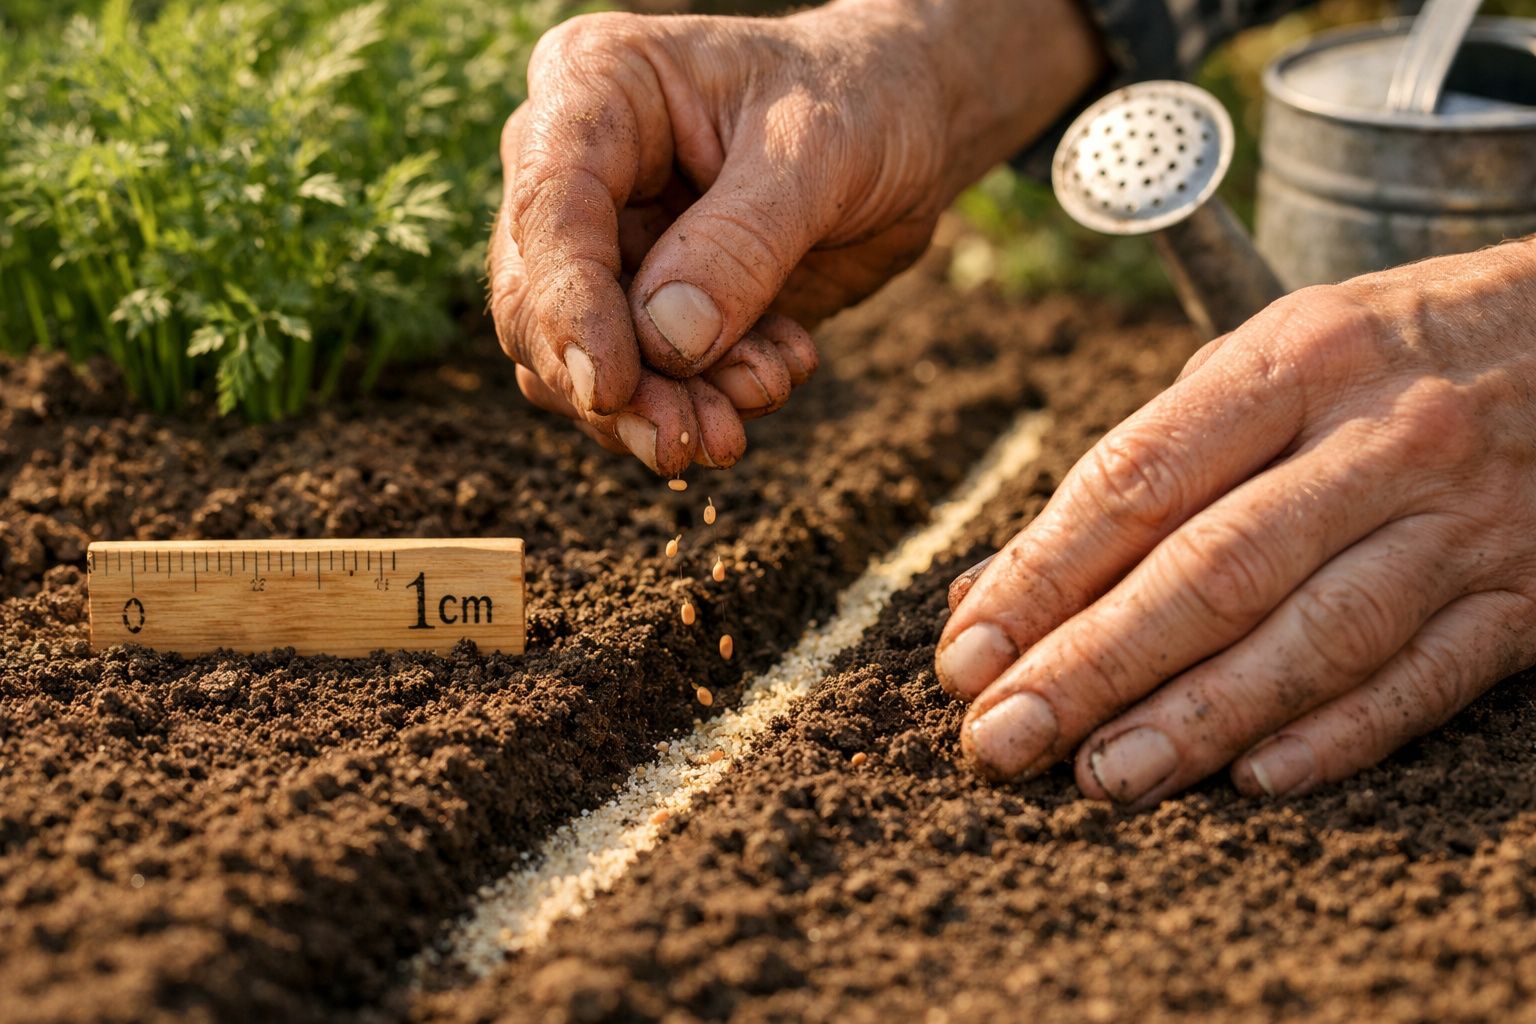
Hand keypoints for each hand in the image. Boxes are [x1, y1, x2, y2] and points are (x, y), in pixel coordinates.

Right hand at [490, 0, 1105, 473]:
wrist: (907, 126)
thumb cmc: (863, 100)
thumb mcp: (820, 153)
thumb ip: (743, 245)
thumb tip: (669, 343)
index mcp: (597, 86)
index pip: (549, 208)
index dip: (569, 307)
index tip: (611, 389)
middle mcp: (578, 166)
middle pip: (538, 300)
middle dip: (613, 386)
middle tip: (684, 442)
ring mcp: (608, 241)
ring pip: (579, 358)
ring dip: (659, 409)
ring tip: (752, 406)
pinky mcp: (646, 305)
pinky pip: (641, 380)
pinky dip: (701, 401)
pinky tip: (776, 371)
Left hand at [939, 242, 1535, 805]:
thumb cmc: (1395, 351)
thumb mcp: (1269, 362)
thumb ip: (1139, 467)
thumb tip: (993, 587)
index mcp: (1295, 360)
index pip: (1139, 479)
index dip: (1042, 576)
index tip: (967, 656)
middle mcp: (1378, 438)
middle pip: (1213, 569)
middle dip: (1093, 664)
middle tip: (1000, 742)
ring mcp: (1462, 521)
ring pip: (1317, 634)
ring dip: (1199, 716)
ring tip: (1101, 778)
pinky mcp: (1528, 597)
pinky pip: (1427, 676)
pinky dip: (1341, 734)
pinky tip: (1257, 782)